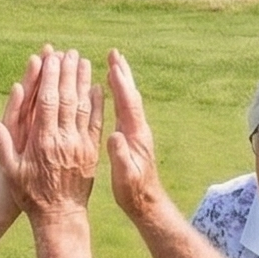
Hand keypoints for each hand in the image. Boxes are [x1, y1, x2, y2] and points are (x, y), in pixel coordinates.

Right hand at [0, 46, 100, 214]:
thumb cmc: (30, 195)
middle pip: (66, 99)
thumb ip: (0, 144)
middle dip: (67, 73)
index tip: (50, 59)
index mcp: (43, 142)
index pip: (47, 102)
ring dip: (83, 82)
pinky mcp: (92, 151)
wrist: (59, 217)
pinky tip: (97, 87)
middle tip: (68, 52)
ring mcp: (80, 145)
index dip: (49, 78)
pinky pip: (95, 123)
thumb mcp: (10, 171)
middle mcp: (64, 140)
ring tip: (83, 61)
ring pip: (83, 106)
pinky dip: (97, 104)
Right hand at [106, 51, 165, 223]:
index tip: (112, 65)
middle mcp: (138, 130)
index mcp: (136, 136)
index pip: (128, 104)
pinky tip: (112, 91)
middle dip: (122, 74)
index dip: (121, 84)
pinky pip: (124, 109)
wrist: (146, 204)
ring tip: (113, 64)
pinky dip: (118, 95)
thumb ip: (121, 156)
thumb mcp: (126, 177)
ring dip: (121, 81)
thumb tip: (115, 135)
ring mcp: (136, 132)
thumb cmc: (134, 193)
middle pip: (130, 95)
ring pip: (128, 100)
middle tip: (114, 53)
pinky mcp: (132, 137)